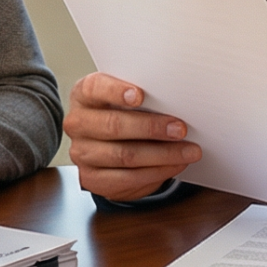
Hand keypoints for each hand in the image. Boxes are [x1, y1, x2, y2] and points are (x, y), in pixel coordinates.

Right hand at [65, 72, 200, 199]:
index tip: (140, 95)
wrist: (109, 148)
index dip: (116, 91)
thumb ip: (142, 96)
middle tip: (180, 129)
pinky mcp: (91, 178)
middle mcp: (78, 123)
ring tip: (189, 150)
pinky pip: (128, 177)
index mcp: (84, 95)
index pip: (94, 88)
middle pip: (113, 125)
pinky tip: (176, 164)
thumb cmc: (123, 113)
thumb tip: (176, 100)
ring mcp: (81, 153)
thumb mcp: (127, 99)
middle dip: (151, 127)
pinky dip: (158, 171)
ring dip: (163, 154)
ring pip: (124, 155)